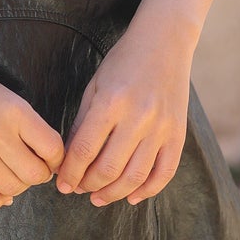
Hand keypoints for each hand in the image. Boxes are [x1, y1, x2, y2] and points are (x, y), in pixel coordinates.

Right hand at [0, 42, 66, 211]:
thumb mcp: (4, 96)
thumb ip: (25, 124)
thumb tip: (43, 161)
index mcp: (16, 111)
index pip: (53, 148)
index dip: (55, 160)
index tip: (48, 161)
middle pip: (35, 174)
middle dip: (37, 176)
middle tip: (28, 171)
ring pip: (12, 189)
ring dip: (16, 188)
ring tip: (9, 178)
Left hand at [54, 36, 190, 205]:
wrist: (165, 42)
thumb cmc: (123, 62)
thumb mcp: (95, 86)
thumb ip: (83, 123)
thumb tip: (70, 160)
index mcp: (111, 102)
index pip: (84, 150)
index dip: (70, 173)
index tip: (61, 183)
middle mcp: (138, 117)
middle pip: (109, 168)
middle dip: (88, 185)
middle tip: (78, 189)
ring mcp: (162, 127)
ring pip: (136, 176)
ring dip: (114, 193)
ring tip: (99, 197)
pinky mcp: (178, 133)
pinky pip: (165, 172)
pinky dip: (148, 190)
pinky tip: (132, 196)